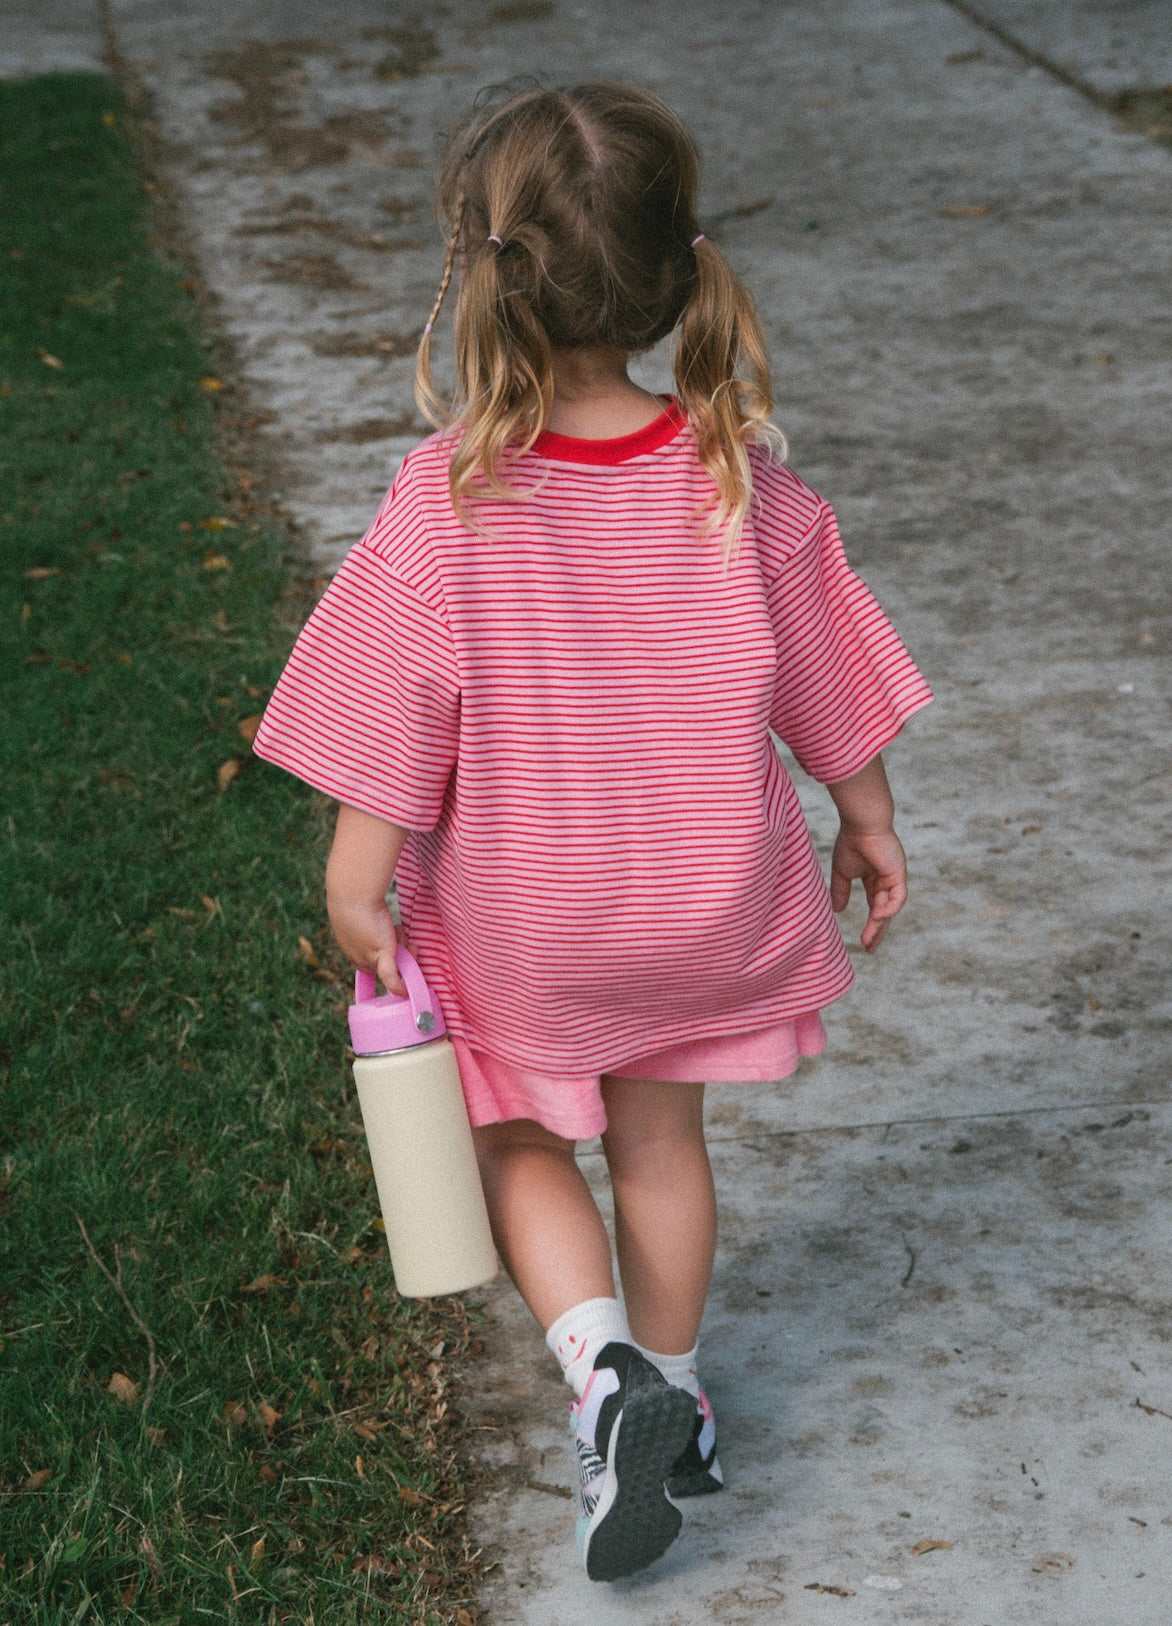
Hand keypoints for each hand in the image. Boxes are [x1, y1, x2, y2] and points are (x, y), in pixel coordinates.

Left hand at [325, 804, 414, 994]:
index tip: (397, 940)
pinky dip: (399, 985)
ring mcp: (367, 957)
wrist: (350, 889)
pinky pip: (393, 977)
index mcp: (348, 939)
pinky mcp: (379, 956)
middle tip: (409, 943)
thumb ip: (361, 887)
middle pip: (380, 963)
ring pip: (390, 968)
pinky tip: (408, 990)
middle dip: (396, 955)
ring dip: (404, 961)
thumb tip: (359, 861)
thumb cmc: (352, 885)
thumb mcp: (357, 891)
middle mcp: (356, 951)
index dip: (384, 951)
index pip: (368, 955)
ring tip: (410, 945)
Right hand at [829, 825, 907, 952]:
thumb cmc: (851, 842)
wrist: (860, 824)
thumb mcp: (843, 872)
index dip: (871, 927)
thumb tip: (837, 911)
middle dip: (878, 932)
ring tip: (868, 940)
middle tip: (869, 950)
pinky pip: (897, 898)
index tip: (864, 944)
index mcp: (875, 881)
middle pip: (885, 913)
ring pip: (890, 908)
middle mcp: (886, 882)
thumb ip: (840, 891)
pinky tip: (877, 918)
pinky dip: (888, 909)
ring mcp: (894, 879)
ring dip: (880, 925)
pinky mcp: (898, 874)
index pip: (875, 908)